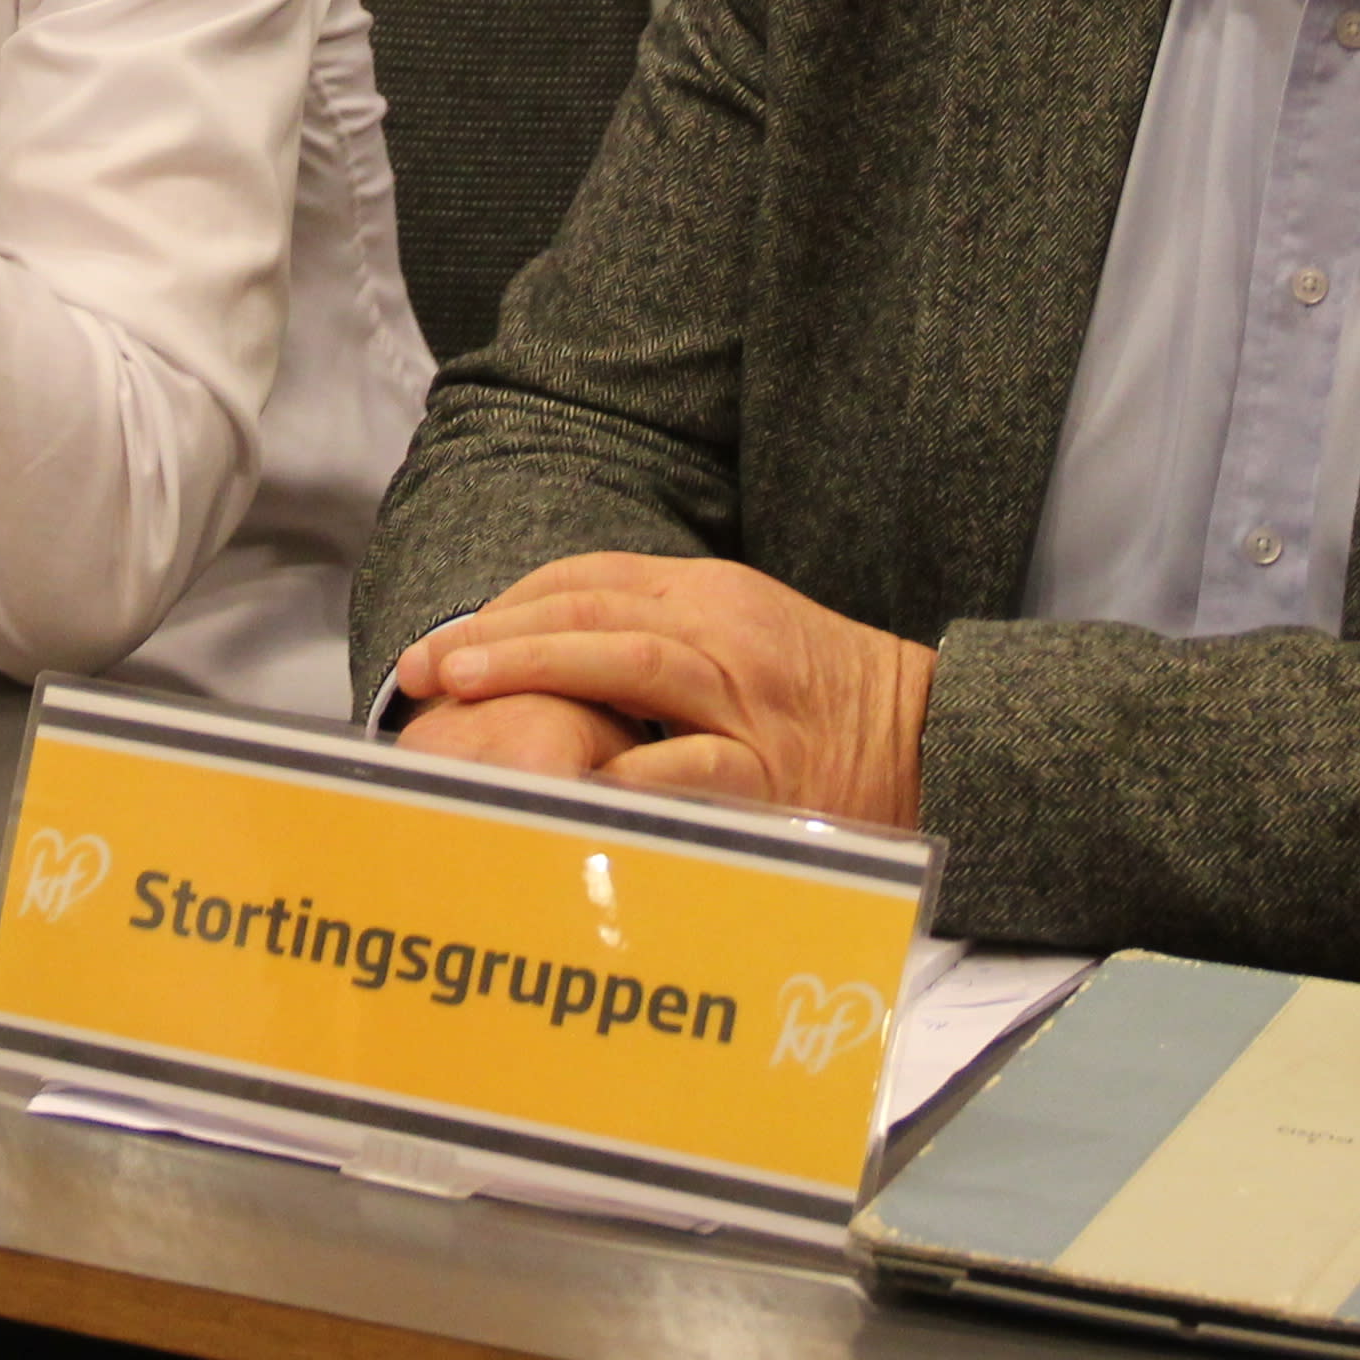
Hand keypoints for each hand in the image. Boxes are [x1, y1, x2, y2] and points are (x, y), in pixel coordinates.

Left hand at [394, 555, 936, 829]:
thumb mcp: (740, 635)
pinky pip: (686, 765)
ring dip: (532, 669)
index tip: (448, 643)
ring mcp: (744, 700)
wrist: (934, 736)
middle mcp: (720, 632)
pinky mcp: (768, 771)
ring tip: (460, 688)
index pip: (587, 578)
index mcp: (709, 592)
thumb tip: (544, 652)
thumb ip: (655, 632)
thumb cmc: (821, 696)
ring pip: (626, 663)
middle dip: (495, 633)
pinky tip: (563, 782)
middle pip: (590, 609)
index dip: (508, 604)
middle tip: (425, 667)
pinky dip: (624, 771)